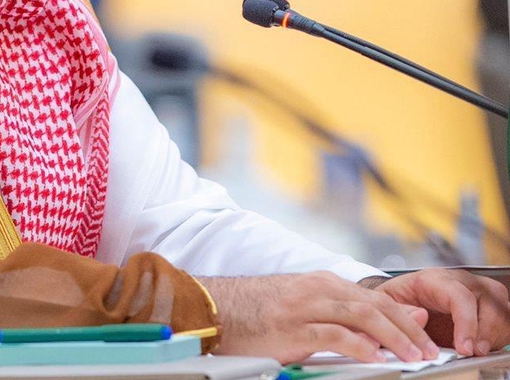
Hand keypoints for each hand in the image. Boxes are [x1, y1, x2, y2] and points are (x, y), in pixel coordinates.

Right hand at [203, 272, 438, 363]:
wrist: (214, 308)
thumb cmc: (255, 311)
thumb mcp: (302, 306)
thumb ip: (341, 312)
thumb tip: (380, 324)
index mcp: (321, 282)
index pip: (376, 299)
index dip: (405, 319)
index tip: (423, 338)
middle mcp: (317, 289)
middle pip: (376, 306)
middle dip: (408, 330)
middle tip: (427, 351)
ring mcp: (305, 307)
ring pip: (363, 317)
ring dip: (394, 338)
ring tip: (412, 357)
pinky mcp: (292, 328)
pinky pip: (335, 335)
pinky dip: (361, 346)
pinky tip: (376, 357)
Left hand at [369, 269, 509, 355]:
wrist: (399, 299)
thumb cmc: (397, 299)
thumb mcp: (387, 302)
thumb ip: (400, 310)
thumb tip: (419, 317)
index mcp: (434, 279)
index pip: (459, 295)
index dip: (466, 322)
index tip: (464, 347)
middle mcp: (460, 282)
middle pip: (488, 300)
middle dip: (484, 330)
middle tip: (473, 351)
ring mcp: (476, 292)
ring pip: (501, 308)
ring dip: (494, 333)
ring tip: (478, 350)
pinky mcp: (485, 307)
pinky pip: (504, 319)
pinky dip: (498, 335)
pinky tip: (482, 344)